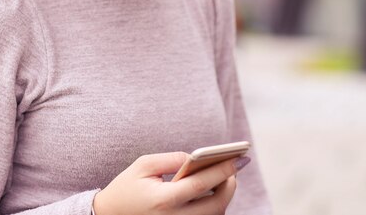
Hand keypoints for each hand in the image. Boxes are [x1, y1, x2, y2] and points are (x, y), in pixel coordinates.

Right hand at [93, 151, 245, 214]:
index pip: (202, 184)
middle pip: (216, 205)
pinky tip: (214, 192)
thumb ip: (172, 158)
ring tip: (227, 177)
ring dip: (223, 198)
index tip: (238, 158)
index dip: (223, 170)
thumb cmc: (127, 188)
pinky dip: (212, 208)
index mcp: (164, 200)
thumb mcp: (144, 165)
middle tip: (234, 168)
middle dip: (230, 185)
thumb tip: (197, 157)